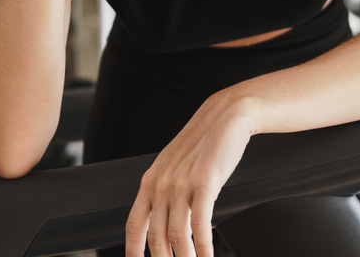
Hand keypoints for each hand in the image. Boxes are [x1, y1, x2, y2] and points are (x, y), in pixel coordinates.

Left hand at [125, 93, 258, 256]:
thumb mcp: (175, 166)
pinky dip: (203, 247)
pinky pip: (201, 225)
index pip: (133, 226)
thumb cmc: (204, 143)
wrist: (226, 116)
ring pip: (177, 236)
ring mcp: (181, 184)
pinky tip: (208, 256)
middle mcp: (161, 185)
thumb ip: (167, 192)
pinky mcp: (205, 183)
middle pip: (156, 237)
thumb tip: (171, 225)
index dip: (133, 251)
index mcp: (150, 182)